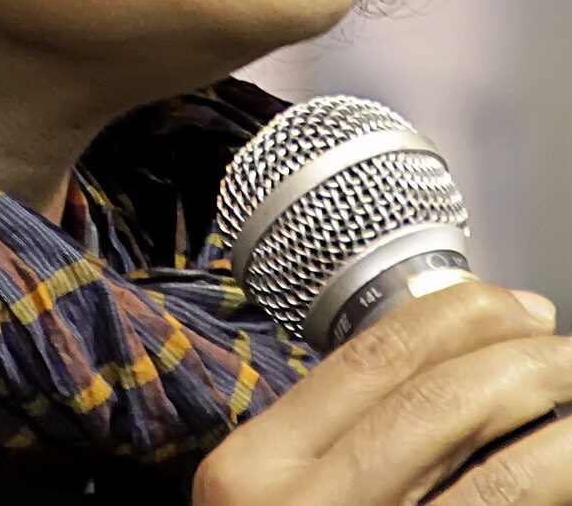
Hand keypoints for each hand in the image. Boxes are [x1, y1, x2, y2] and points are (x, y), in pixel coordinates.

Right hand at [193, 281, 571, 503]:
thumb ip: (323, 451)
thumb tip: (435, 382)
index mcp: (251, 467)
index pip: (367, 361)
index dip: (452, 318)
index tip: (510, 305)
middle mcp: (297, 505)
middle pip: (431, 402)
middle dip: (514, 358)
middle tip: (561, 342)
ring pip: (487, 471)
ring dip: (552, 422)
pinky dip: (549, 477)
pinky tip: (571, 457)